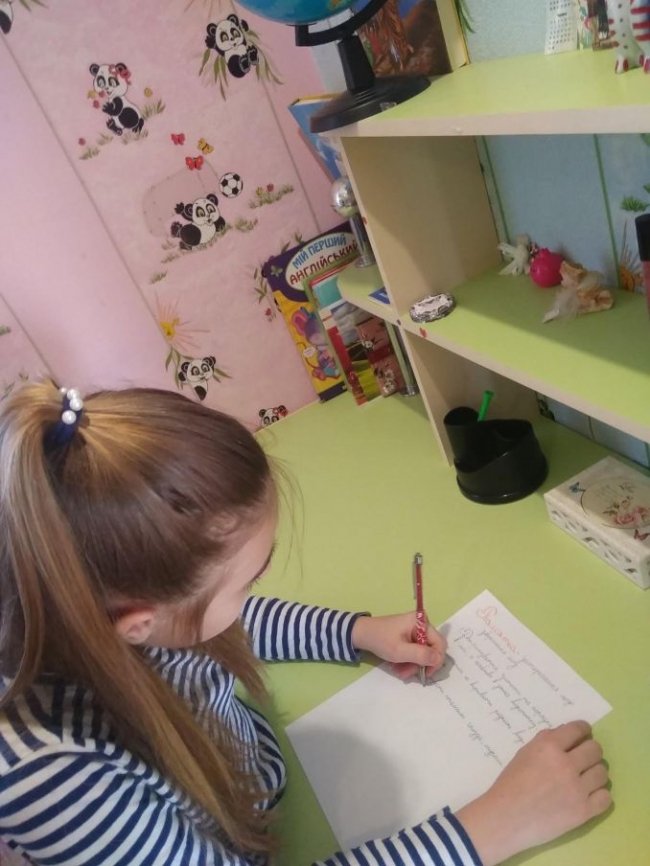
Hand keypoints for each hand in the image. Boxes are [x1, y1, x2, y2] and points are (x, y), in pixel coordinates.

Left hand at [351, 612, 446, 680]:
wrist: (362, 634)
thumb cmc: (380, 640)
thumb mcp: (400, 651)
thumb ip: (421, 655)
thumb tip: (439, 659)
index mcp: (421, 622)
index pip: (440, 644)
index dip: (436, 661)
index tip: (425, 674)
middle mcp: (422, 624)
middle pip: (431, 649)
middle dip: (420, 664)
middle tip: (406, 674)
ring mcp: (416, 630)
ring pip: (423, 653)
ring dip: (412, 665)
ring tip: (399, 672)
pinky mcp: (410, 636)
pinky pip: (416, 652)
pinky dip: (408, 661)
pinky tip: (398, 666)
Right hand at [456, 721, 610, 865]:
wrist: (506, 818)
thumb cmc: (511, 783)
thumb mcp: (524, 753)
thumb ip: (546, 741)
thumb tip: (567, 732)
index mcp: (548, 746)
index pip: (577, 729)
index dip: (583, 729)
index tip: (584, 733)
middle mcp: (566, 764)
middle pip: (595, 750)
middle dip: (591, 751)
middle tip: (585, 758)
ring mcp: (577, 789)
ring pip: (603, 773)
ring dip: (595, 773)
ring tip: (586, 778)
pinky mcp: (583, 811)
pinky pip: (606, 798)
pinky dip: (599, 795)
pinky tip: (589, 796)